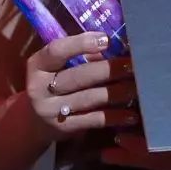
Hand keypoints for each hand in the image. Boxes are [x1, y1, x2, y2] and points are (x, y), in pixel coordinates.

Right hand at [25, 32, 139, 141]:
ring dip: (117, 92)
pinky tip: (131, 114)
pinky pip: (94, 120)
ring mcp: (50, 111)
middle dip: (109, 69)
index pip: (56, 51)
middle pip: (79, 76)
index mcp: (37, 66)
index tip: (106, 40)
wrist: (32, 123)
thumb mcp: (55, 68)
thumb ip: (77, 56)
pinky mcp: (64, 129)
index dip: (81, 44)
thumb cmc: (52, 84)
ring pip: (90, 98)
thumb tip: (112, 46)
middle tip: (133, 65)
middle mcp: (39, 88)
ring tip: (137, 87)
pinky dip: (115, 116)